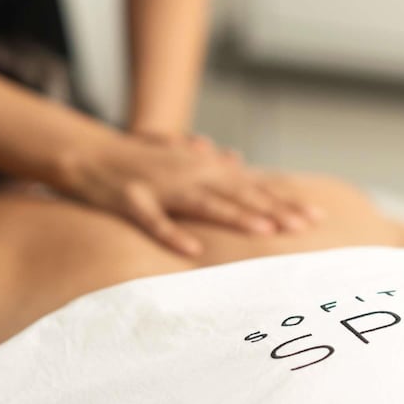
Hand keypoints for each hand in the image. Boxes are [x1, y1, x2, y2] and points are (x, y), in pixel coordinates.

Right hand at [53, 127, 320, 256]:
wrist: (88, 152)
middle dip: (274, 210)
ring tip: (266, 232)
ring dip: (236, 218)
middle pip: (238, 195)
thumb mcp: (177, 155)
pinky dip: (173, 236)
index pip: (251, 186)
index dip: (283, 200)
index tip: (316, 215)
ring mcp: (161, 187)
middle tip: (307, 226)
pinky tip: (193, 252)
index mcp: (202, 168)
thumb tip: (237, 158)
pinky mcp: (132, 201)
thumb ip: (208, 160)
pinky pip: (153, 222)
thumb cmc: (136, 159)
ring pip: (205, 205)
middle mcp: (189, 174)